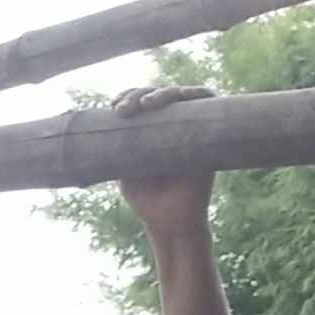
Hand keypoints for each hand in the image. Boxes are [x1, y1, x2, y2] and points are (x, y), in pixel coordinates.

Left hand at [112, 84, 216, 231]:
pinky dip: (197, 93)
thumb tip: (103, 123)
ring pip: (180, 95)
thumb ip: (118, 147)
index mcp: (148, 131)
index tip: (115, 106)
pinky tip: (183, 95)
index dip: (128, 97)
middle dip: (138, 95)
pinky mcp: (211, 133)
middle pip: (157, 95)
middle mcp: (171, 125)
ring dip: (163, 93)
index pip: (139, 103)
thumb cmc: (146, 199)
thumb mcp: (124, 169)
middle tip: (124, 109)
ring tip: (146, 104)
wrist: (170, 221)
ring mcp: (191, 126)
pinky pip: (210, 103)